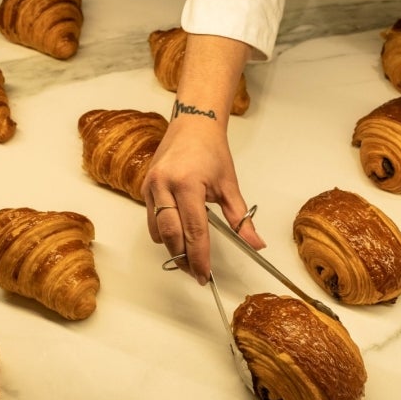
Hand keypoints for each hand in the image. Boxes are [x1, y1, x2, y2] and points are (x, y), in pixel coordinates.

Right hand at [142, 114, 265, 284]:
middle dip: (183, 259)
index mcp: (187, 184)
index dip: (199, 258)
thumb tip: (255, 244)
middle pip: (171, 236)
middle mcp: (164, 186)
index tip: (204, 275)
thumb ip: (240, 219)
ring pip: (157, 232)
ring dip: (172, 248)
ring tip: (188, 257)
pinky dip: (164, 233)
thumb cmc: (210, 150)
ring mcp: (151, 187)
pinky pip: (152, 220)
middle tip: (195, 273)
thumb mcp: (229, 185)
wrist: (192, 125)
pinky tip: (178, 234)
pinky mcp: (145, 188)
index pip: (194, 231)